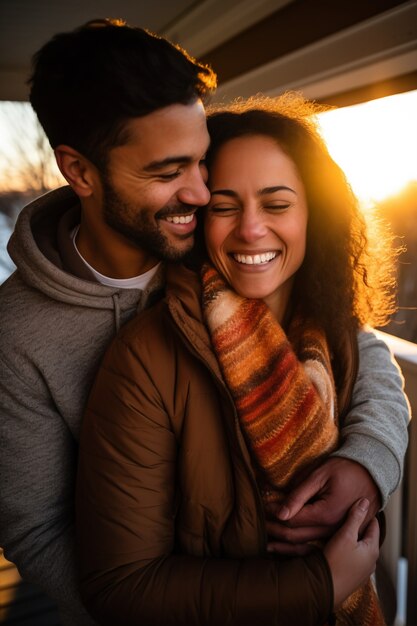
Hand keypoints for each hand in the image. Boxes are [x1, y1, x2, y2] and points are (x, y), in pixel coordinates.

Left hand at [266, 458, 380, 553]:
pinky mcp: (342, 536)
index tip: (261, 507)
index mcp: (326, 514)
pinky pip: (318, 546)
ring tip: (267, 543)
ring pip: (306, 546)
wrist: (372, 473)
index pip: (291, 520)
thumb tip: (279, 513)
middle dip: (275, 530)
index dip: (273, 514)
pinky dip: (301, 549)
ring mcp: (339, 535)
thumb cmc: (344, 469)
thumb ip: (298, 495)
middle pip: (296, 536)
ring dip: (285, 544)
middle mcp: (333, 530)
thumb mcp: (319, 476)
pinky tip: (287, 549)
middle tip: (259, 524)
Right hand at [324, 498, 378, 607]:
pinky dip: (348, 550)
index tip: (358, 504)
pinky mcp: (353, 577)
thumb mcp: (345, 535)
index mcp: (372, 550)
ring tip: (341, 529)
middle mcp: (371, 562)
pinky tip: (337, 547)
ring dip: (353, 539)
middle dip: (359, 526)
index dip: (366, 513)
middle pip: (367, 537)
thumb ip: (355, 517)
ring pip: (359, 548)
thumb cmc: (335, 561)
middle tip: (347, 514)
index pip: (374, 525)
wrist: (324, 588)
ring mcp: (362, 571)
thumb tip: (365, 501)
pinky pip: (353, 558)